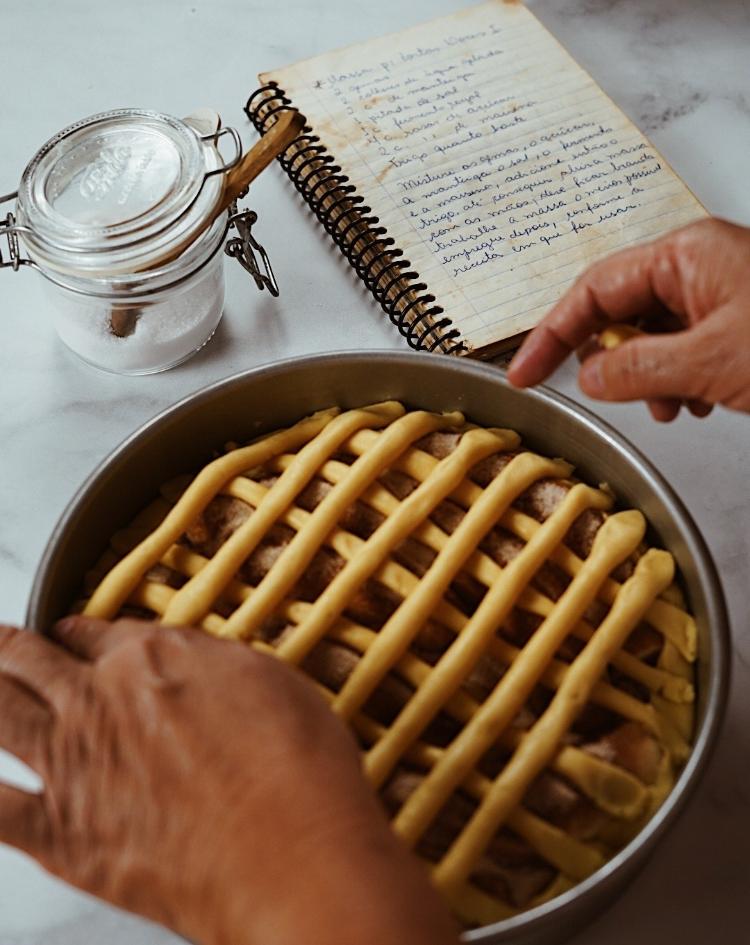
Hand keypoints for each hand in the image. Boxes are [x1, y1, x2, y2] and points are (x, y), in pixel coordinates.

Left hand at [0, 619, 459, 944]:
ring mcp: (72, 767)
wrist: (294, 860)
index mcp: (152, 657)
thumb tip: (188, 657)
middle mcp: (100, 700)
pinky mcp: (61, 835)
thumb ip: (210, 663)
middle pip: (27, 659)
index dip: (80, 632)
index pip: (95, 632)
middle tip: (1, 644)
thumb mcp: (270, 681)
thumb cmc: (299, 773)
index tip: (72, 636)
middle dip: (8, 648)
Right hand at [507, 218, 749, 420]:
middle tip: (618, 394)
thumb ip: (641, 370)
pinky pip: (681, 349)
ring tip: (674, 404)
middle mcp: (697, 267)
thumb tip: (589, 377)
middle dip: (614, 364)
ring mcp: (718, 293)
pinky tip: (697, 400)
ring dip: (650, 380)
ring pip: (651, 338)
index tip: (525, 372)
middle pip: (620, 314)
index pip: (593, 291)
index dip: (552, 335)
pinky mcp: (734, 322)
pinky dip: (678, 380)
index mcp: (685, 256)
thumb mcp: (712, 360)